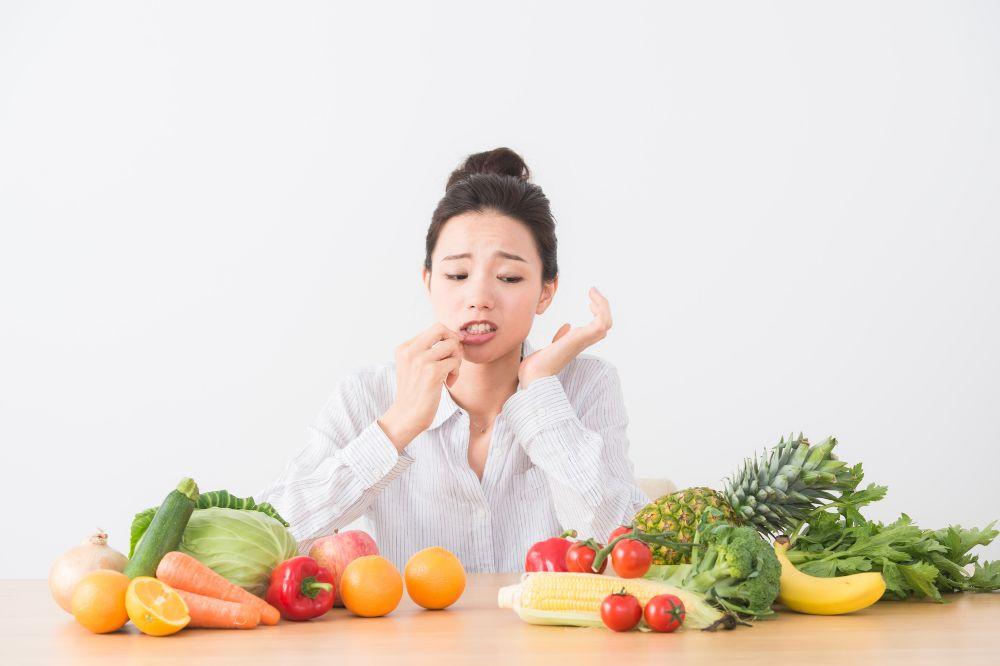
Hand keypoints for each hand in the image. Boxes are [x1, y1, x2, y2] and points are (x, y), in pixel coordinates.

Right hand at [378, 322, 465, 449]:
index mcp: (405, 347)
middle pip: (442, 328)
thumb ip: (426, 350)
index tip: (445, 357)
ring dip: (457, 359)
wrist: (406, 416)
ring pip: (452, 345)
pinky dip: (456, 372)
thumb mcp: (413, 366)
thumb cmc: (415, 393)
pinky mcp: (432, 372)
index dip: (446, 341)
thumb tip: (455, 336)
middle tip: (453, 358)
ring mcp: (421, 360)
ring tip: (450, 373)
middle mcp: (411, 350)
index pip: (434, 330)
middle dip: (454, 341)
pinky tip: (448, 383)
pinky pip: (455, 362)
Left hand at [518, 286, 612, 387]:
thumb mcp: (551, 346)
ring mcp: (583, 340)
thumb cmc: (538, 366)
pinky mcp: (581, 338)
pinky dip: (601, 309)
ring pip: (606, 322)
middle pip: (605, 324)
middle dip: (603, 307)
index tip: (590, 301)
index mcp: (578, 343)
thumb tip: (567, 326)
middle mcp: (583, 342)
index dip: (598, 313)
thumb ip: (561, 337)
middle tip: (592, 293)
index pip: (597, 328)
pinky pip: (601, 323)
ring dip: (603, 305)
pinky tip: (590, 300)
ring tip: (593, 292)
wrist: (533, 375)